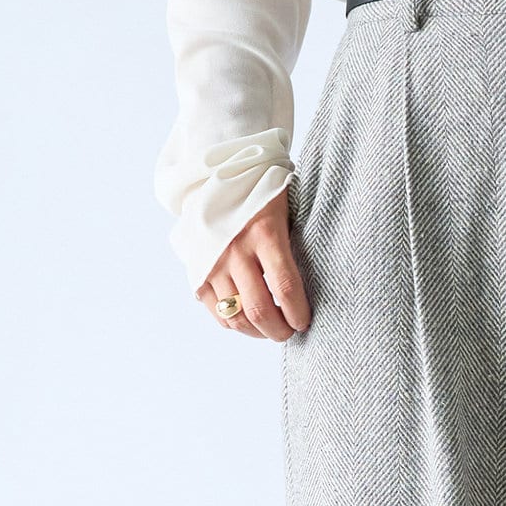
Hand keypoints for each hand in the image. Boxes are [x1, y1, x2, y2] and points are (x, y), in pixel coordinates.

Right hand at [195, 189, 310, 341]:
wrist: (217, 173)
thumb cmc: (263, 193)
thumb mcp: (286, 209)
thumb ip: (294, 245)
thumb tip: (309, 291)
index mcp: (264, 233)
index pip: (285, 287)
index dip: (297, 313)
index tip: (304, 322)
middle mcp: (235, 249)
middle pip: (258, 309)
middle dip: (278, 330)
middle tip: (290, 333)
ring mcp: (213, 261)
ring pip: (235, 316)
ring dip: (256, 332)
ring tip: (270, 330)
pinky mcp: (197, 269)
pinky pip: (216, 311)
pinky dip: (234, 323)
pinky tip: (248, 321)